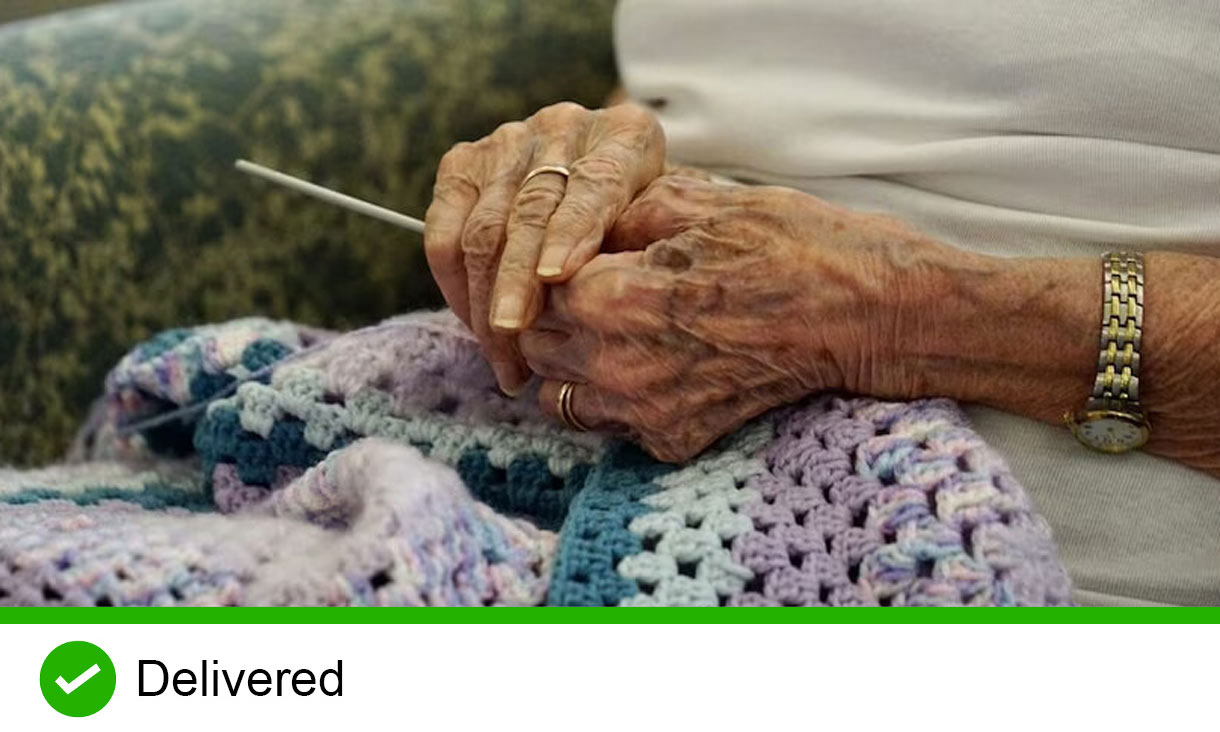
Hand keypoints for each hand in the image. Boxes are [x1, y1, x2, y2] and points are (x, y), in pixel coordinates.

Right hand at [423, 101, 665, 393]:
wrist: (606, 178)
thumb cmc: (641, 222)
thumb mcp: (657, 231)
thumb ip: (636, 250)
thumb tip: (600, 305)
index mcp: (627, 137)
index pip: (594, 185)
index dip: (570, 231)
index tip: (554, 277)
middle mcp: (565, 127)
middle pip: (530, 211)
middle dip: (517, 281)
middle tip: (514, 337)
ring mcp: (510, 140)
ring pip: (483, 227)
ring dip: (484, 300)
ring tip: (503, 357)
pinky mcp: (464, 162)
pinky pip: (444, 230)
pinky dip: (453, 283)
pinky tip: (474, 324)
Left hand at [519, 176, 924, 461]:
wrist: (868, 315)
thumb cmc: (793, 247)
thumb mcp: (700, 203)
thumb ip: (619, 214)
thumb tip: (576, 226)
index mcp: (614, 299)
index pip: (532, 289)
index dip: (548, 267)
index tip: (571, 256)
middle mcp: (618, 366)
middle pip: (536, 347)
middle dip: (549, 318)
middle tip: (586, 293)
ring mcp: (646, 412)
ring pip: (558, 399)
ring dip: (571, 367)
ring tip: (610, 334)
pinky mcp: (675, 442)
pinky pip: (610, 428)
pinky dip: (614, 401)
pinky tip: (651, 366)